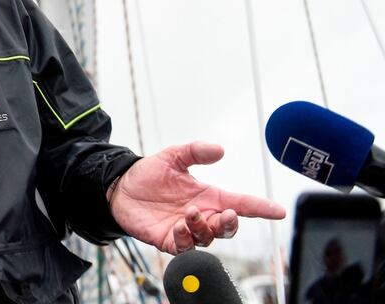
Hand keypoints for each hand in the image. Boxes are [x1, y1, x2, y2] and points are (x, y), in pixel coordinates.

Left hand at [108, 141, 285, 253]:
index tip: (278, 210)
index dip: (261, 208)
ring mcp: (186, 229)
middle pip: (227, 227)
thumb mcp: (172, 156)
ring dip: (203, 227)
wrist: (120, 187)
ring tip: (189, 212)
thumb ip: (195, 151)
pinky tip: (178, 226)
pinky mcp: (168, 240)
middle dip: (231, 223)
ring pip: (207, 239)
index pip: (241, 203)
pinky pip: (184, 249)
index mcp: (208, 196)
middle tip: (226, 213)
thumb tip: (219, 149)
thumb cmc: (149, 174)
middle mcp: (201, 215)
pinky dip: (185, 240)